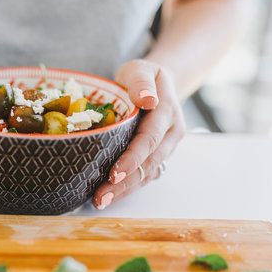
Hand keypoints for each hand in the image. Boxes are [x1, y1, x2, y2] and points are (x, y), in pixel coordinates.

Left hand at [93, 59, 185, 208]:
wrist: (157, 83)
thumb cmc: (141, 76)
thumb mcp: (140, 69)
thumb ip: (141, 82)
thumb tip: (148, 100)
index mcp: (167, 112)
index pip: (149, 139)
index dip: (132, 158)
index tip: (113, 174)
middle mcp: (171, 133)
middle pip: (149, 163)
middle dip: (125, 183)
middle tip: (101, 198)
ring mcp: (166, 147)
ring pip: (148, 174)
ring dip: (125, 190)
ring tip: (100, 202)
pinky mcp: (158, 156)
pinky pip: (145, 175)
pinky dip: (128, 187)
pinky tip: (109, 196)